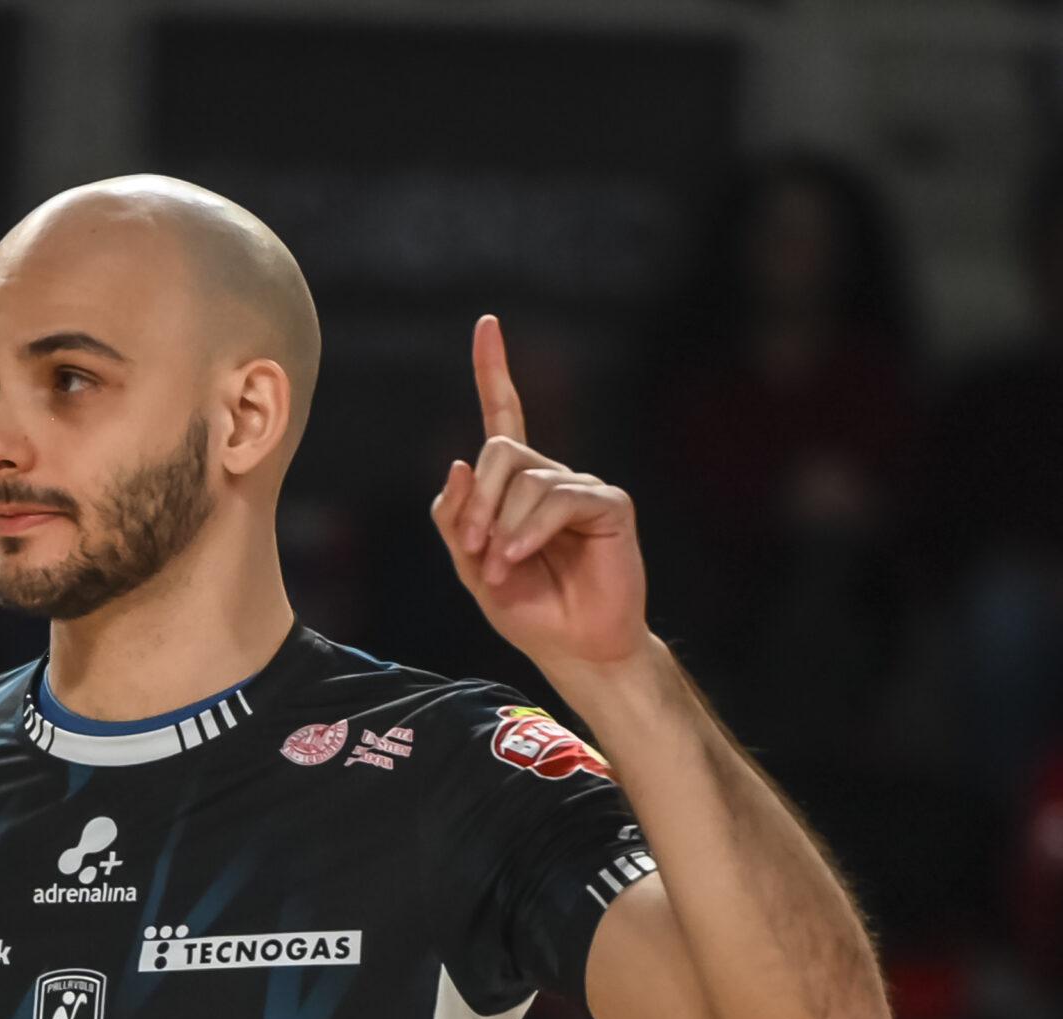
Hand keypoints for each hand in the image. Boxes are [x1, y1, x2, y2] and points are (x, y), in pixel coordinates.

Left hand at [431, 315, 647, 679]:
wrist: (574, 649)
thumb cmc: (529, 610)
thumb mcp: (472, 568)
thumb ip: (456, 520)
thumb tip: (458, 464)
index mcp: (517, 487)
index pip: (504, 416)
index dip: (494, 371)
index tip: (486, 324)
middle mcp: (550, 477)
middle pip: (499, 450)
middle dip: (478, 502)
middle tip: (474, 550)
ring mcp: (581, 487)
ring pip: (526, 478)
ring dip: (502, 528)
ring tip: (503, 567)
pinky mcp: (608, 504)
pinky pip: (558, 498)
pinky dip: (530, 529)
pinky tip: (520, 557)